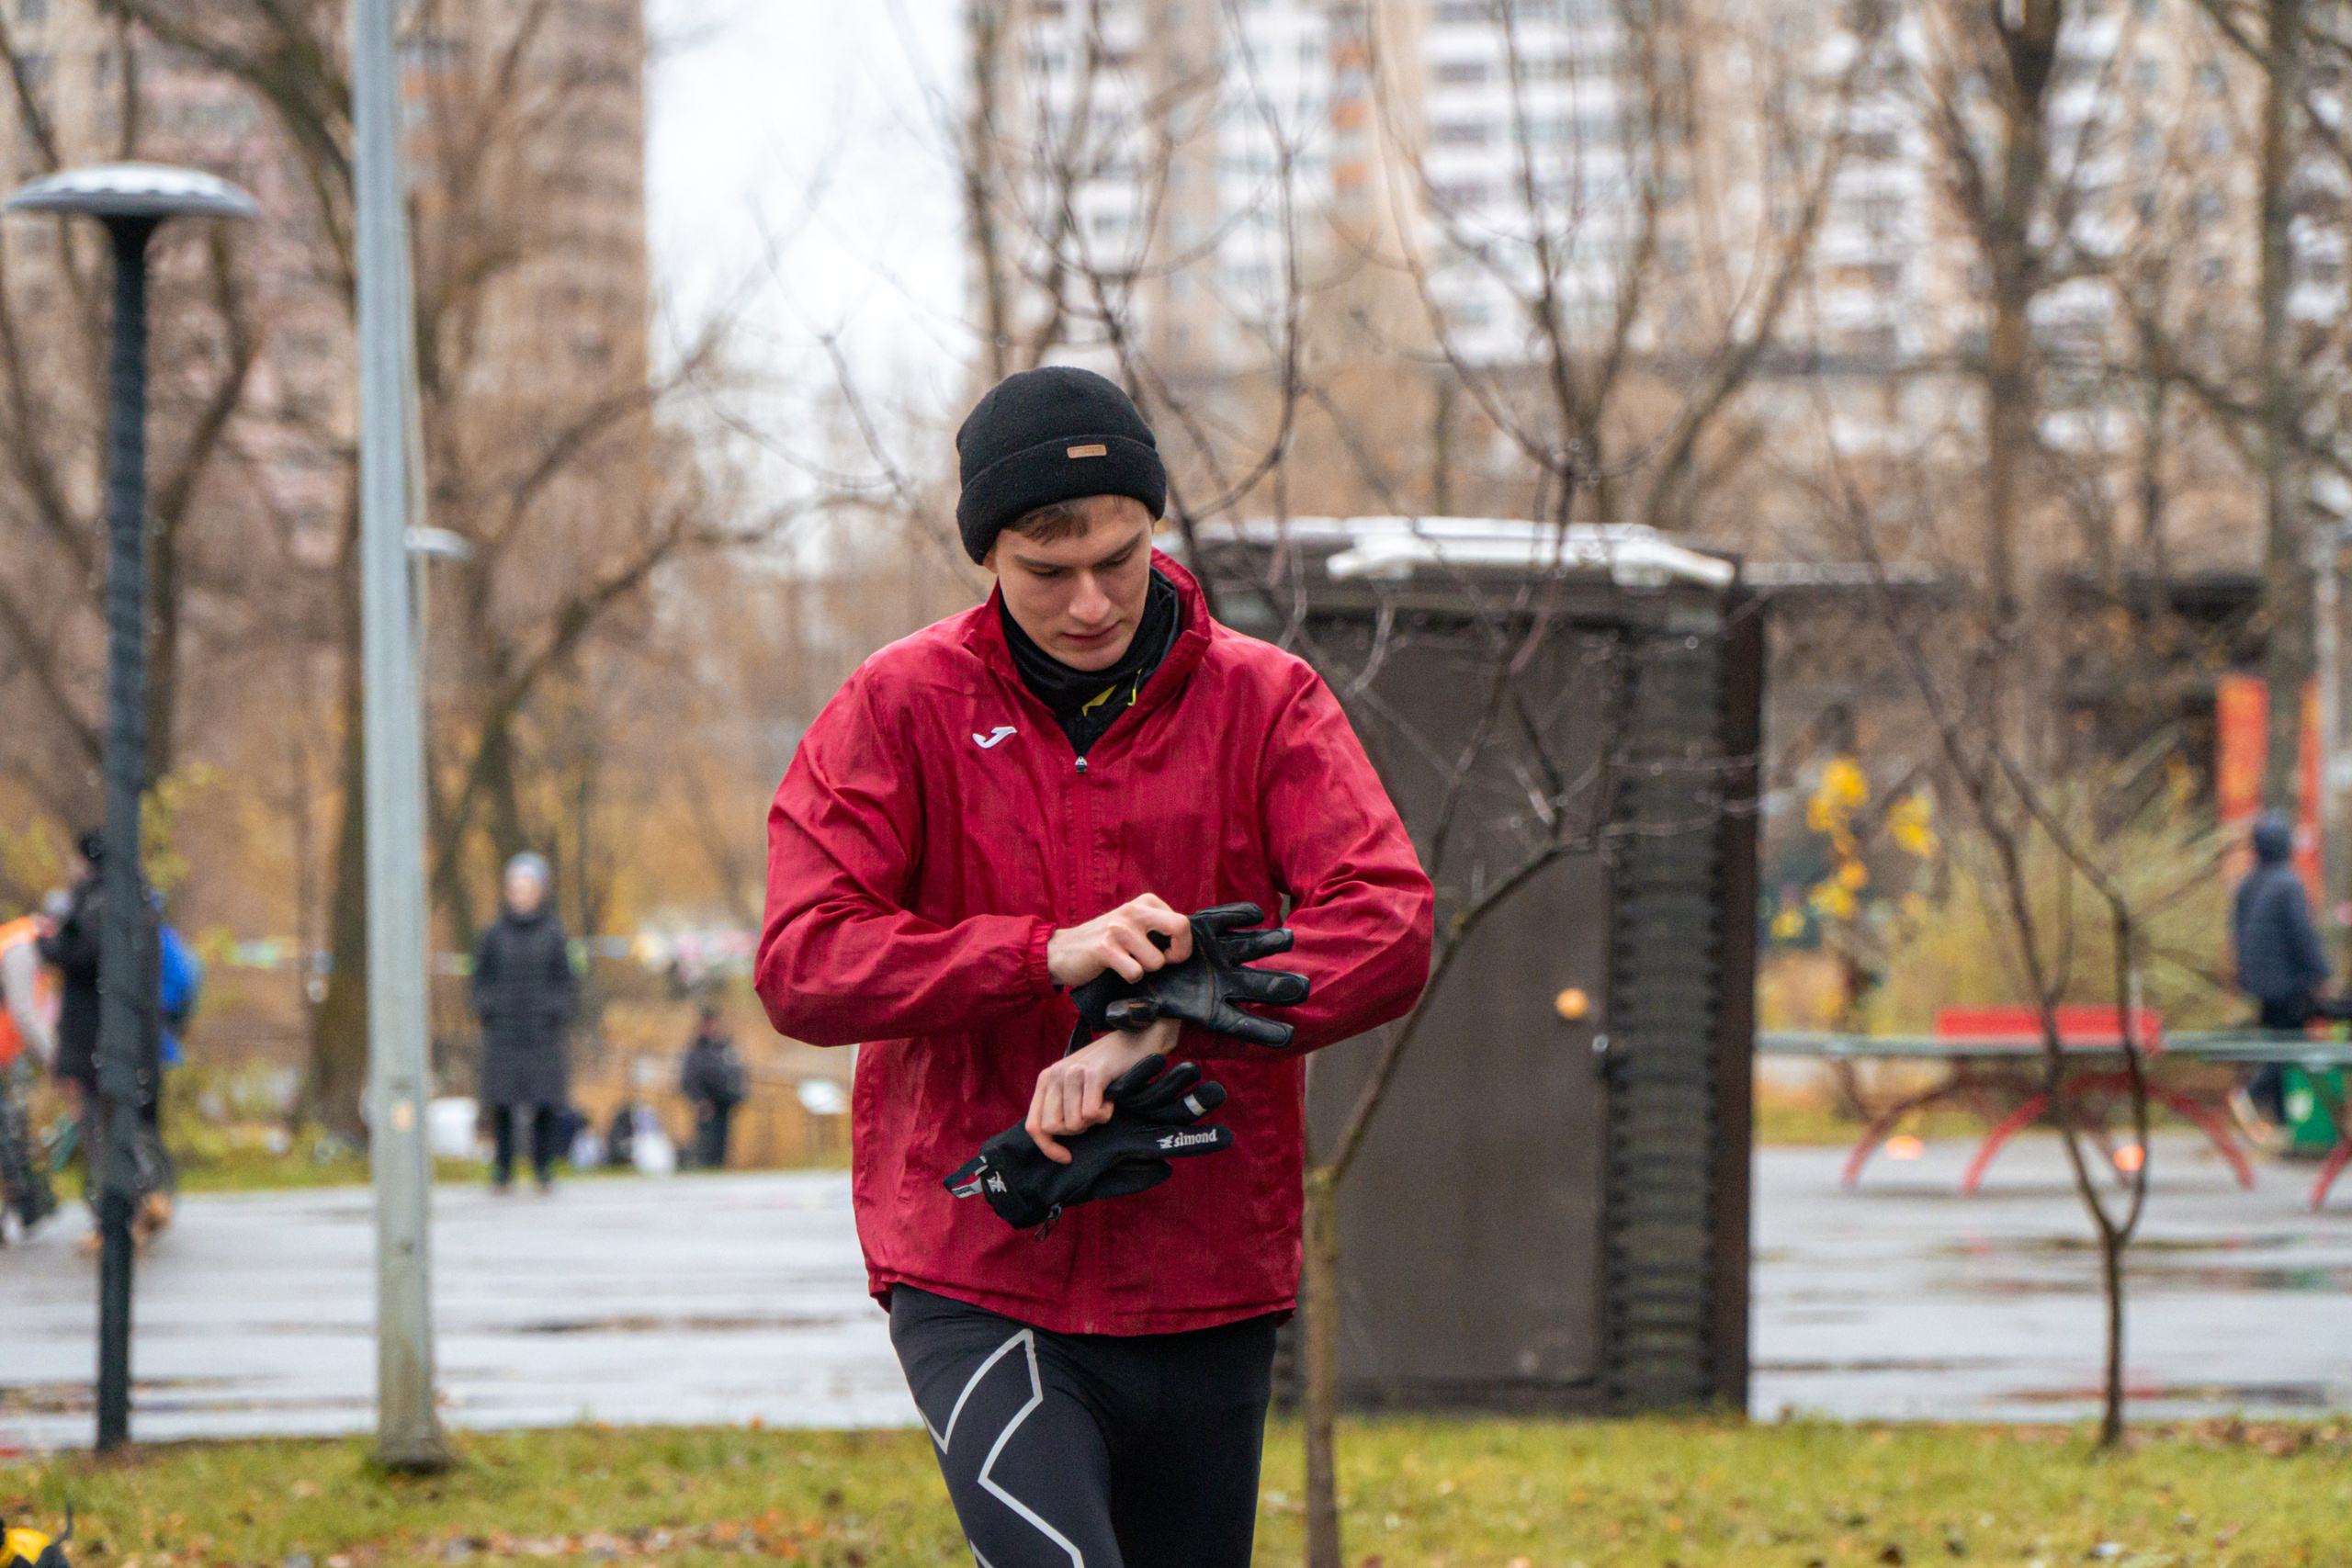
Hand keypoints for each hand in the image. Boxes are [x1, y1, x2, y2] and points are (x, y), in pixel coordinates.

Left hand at [1027, 1016, 1180, 1162]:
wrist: (1136, 1039)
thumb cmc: (1107, 1069)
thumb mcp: (1075, 1086)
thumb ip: (1060, 1106)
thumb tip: (1051, 1142)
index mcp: (1046, 1080)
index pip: (1034, 1125)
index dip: (1048, 1148)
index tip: (1067, 1157)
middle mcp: (1054, 1075)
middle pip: (1053, 1127)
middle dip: (1075, 1131)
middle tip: (1092, 1114)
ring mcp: (1072, 1072)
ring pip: (1074, 1123)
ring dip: (1094, 1120)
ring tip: (1104, 1101)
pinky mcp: (1093, 1074)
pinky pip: (1092, 1114)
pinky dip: (1106, 1114)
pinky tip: (1111, 1099)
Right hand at [1046, 894, 1193, 987]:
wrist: (1061, 950)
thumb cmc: (1104, 942)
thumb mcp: (1133, 924)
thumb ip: (1158, 927)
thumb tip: (1188, 942)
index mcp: (1145, 903)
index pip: (1183, 922)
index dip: (1182, 945)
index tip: (1168, 954)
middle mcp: (1133, 911)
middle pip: (1180, 928)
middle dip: (1179, 953)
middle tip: (1166, 962)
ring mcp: (1119, 928)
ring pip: (1156, 961)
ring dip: (1145, 971)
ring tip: (1128, 964)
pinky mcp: (1105, 948)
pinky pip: (1135, 973)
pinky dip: (1130, 979)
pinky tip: (1116, 970)